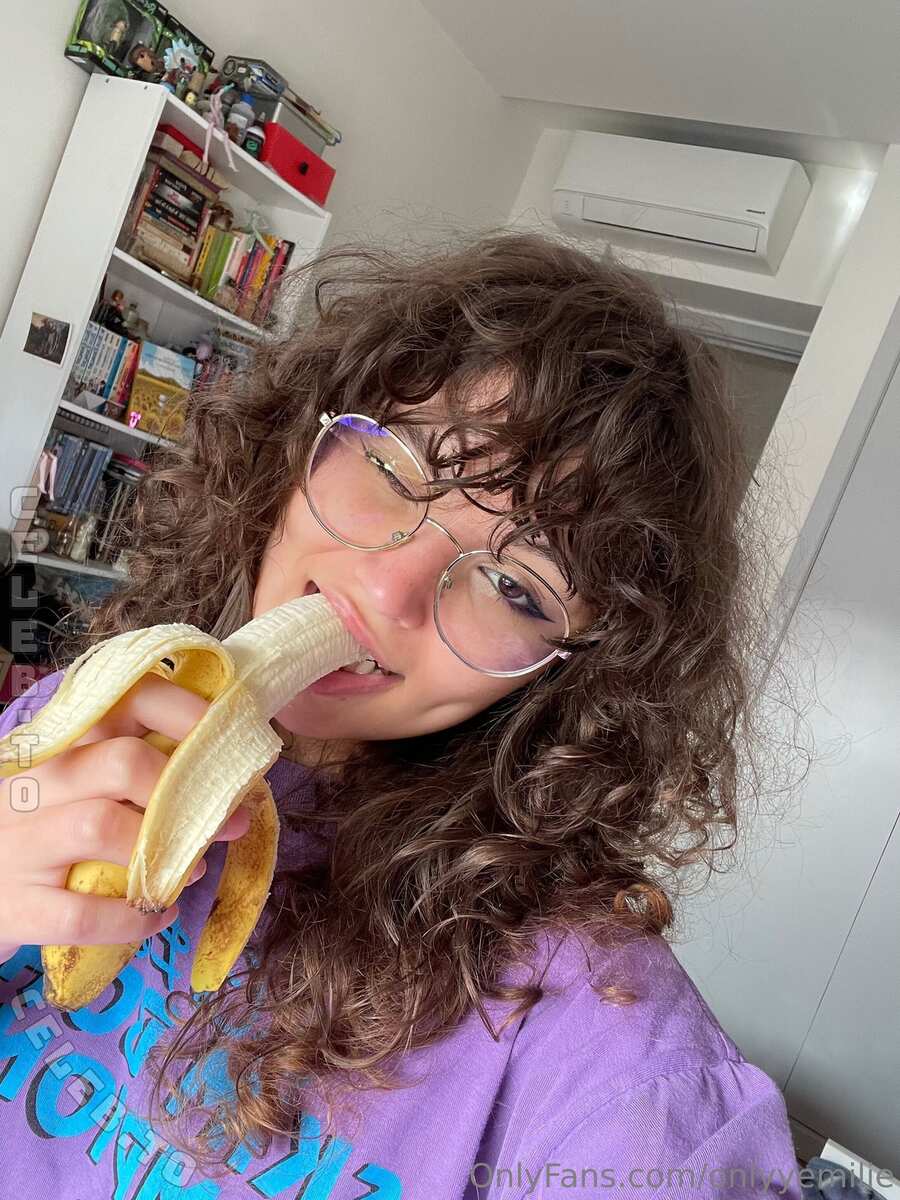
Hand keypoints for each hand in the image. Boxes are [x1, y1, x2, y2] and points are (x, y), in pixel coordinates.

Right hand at [0, 674, 251, 964]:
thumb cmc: (48, 830)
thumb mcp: (80, 784)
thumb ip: (138, 769)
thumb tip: (231, 777)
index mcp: (65, 744)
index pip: (128, 700)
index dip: (186, 713)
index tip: (226, 738)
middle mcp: (38, 784)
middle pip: (123, 762)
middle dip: (187, 793)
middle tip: (229, 822)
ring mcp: (21, 843)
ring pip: (99, 826)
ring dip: (162, 853)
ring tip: (191, 871)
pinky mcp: (16, 906)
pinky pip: (80, 913)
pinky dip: (133, 917)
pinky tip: (158, 915)